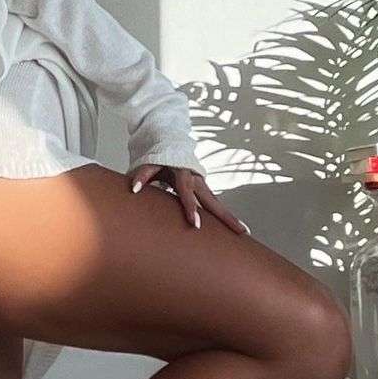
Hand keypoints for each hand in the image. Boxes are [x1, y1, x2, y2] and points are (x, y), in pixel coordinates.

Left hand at [128, 165, 250, 234]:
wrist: (171, 146)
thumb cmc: (159, 158)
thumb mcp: (150, 164)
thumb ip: (142, 176)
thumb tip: (133, 189)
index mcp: (183, 174)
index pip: (187, 193)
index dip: (190, 207)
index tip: (194, 224)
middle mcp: (197, 180)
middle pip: (213, 200)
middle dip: (225, 217)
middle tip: (239, 231)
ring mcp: (203, 186)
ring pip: (218, 204)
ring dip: (230, 218)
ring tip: (244, 232)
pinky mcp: (204, 191)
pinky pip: (215, 205)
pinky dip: (224, 216)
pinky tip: (235, 228)